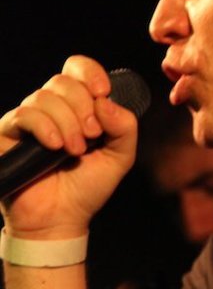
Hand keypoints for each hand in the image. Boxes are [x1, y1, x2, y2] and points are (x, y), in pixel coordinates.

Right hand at [0, 56, 137, 239]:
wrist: (60, 219)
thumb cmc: (87, 187)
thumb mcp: (120, 156)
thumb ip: (125, 127)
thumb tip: (106, 101)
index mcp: (78, 106)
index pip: (78, 69)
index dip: (90, 72)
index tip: (102, 92)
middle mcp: (51, 108)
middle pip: (62, 81)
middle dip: (82, 105)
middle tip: (91, 135)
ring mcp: (28, 119)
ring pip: (44, 97)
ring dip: (66, 122)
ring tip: (74, 151)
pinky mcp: (7, 134)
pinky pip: (24, 115)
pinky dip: (44, 127)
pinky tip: (55, 147)